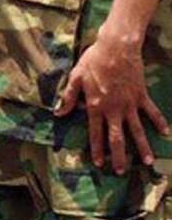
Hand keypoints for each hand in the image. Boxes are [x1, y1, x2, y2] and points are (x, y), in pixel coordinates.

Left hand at [55, 28, 168, 174]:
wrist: (116, 48)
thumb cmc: (93, 61)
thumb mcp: (75, 78)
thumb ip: (68, 97)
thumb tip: (58, 113)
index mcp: (96, 106)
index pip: (96, 133)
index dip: (97, 149)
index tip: (99, 163)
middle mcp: (114, 109)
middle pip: (117, 138)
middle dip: (119, 156)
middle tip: (120, 171)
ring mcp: (130, 104)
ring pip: (137, 130)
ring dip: (142, 147)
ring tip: (146, 162)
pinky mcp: (142, 96)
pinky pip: (152, 112)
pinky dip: (159, 122)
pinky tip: (165, 133)